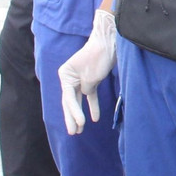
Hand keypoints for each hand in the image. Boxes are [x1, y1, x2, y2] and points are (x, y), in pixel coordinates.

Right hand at [58, 9, 116, 133]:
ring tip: (80, 130)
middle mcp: (70, 77)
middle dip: (72, 117)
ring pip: (78, 100)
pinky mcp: (91, 80)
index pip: (68, 97)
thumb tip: (86, 93)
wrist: (110, 42)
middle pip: (70, 100)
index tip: (81, 123)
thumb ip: (86, 88)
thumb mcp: (91, 76)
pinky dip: (92, 105)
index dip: (74, 112)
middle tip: (74, 133)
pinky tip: (94, 118)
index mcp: (65, 74)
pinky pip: (90, 95)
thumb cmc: (99, 56)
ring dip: (80, 114)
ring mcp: (80, 79)